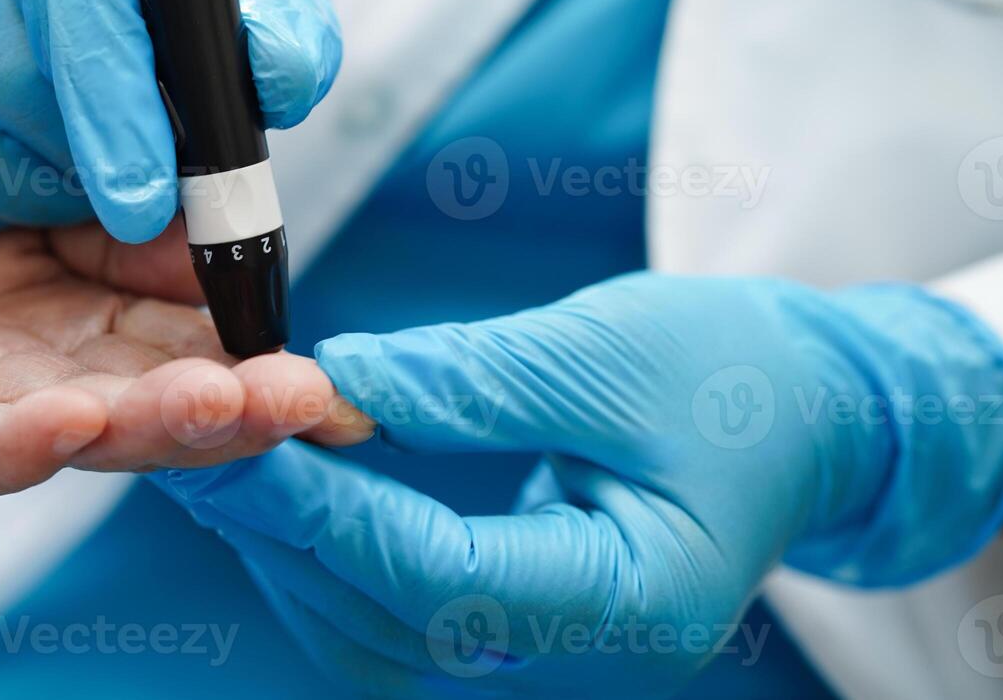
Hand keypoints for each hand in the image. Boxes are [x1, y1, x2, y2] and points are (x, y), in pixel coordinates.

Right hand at [0, 0, 339, 242]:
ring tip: (76, 177)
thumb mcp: (257, 2)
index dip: (105, 96)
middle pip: (3, 61)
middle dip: (76, 156)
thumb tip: (276, 76)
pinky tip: (7, 182)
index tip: (143, 200)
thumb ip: (284, 39)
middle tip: (129, 191)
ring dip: (20, 184)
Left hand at [0, 145, 366, 493]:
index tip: (323, 373)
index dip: (250, 374)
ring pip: (58, 433)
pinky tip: (69, 422)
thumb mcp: (41, 208)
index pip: (176, 368)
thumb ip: (126, 236)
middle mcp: (22, 393)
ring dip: (142, 427)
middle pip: (135, 414)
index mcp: (72, 345)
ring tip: (221, 405)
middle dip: (222, 411)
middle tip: (303, 398)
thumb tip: (228, 239)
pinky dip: (7, 439)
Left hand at [155, 272, 1002, 696]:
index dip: (326, 510)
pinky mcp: (514, 604)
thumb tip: (336, 386)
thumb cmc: (737, 375)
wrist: (808, 411)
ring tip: (223, 452)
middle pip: (388, 620)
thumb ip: (469, 381)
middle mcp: (580, 647)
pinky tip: (289, 480)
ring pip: (376, 630)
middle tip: (194, 437)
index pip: (439, 577)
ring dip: (290, 545)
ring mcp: (544, 638)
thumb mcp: (610, 355)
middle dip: (281, 530)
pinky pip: (397, 606)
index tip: (241, 435)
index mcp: (631, 598)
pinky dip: (330, 547)